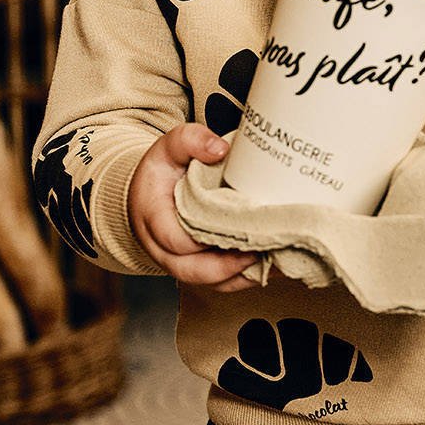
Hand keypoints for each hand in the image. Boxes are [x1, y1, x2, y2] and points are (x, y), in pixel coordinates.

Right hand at [128, 124, 260, 289]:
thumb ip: (190, 141)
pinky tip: (272, 264)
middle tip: (260, 248)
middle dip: (229, 266)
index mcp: (154, 219)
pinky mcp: (201, 269)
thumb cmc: (161, 173)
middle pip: (194, 272)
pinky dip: (247, 276)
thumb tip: (220, 149)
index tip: (234, 226)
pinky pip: (223, 283)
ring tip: (274, 259)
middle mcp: (164, 249)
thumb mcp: (168, 148)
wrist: (151, 194)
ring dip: (243, 275)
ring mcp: (181, 264)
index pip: (176, 239)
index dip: (204, 239)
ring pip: (211, 283)